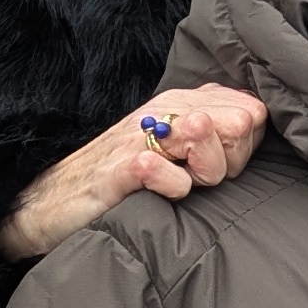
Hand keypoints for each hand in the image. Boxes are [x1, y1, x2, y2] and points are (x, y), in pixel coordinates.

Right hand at [0, 85, 267, 258]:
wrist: (52, 204)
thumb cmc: (121, 180)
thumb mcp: (174, 151)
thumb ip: (216, 136)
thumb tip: (255, 123)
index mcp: (181, 103)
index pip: (251, 110)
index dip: (246, 145)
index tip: (223, 163)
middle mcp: (162, 112)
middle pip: (239, 123)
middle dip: (231, 159)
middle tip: (200, 177)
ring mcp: (140, 137)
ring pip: (207, 136)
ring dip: (205, 171)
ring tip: (179, 183)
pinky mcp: (120, 169)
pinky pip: (169, 175)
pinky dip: (172, 189)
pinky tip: (157, 192)